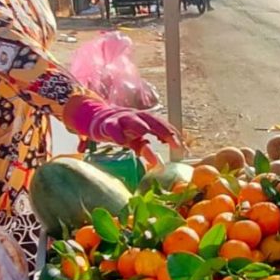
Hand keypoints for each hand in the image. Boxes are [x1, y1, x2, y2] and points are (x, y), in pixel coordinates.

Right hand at [64, 96, 181, 162]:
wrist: (98, 120)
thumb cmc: (122, 130)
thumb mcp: (135, 140)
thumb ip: (145, 148)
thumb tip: (156, 163)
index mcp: (145, 119)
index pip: (161, 124)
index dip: (172, 133)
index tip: (180, 146)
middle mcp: (135, 116)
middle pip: (151, 120)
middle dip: (162, 129)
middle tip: (172, 141)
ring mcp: (121, 119)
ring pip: (132, 120)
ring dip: (139, 125)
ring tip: (146, 132)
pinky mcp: (107, 125)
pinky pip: (112, 128)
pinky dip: (117, 134)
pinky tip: (122, 141)